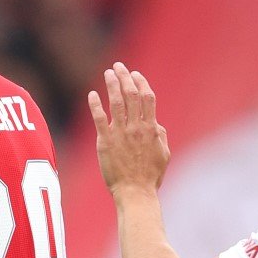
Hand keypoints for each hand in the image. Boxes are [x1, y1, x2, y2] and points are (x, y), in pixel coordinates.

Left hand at [88, 62, 170, 196]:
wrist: (135, 192)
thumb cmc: (150, 177)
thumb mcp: (164, 155)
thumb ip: (161, 136)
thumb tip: (156, 124)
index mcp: (151, 129)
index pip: (147, 98)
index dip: (141, 83)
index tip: (136, 74)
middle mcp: (136, 127)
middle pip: (132, 95)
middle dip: (125, 77)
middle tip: (118, 66)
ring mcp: (121, 134)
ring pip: (117, 102)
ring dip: (112, 85)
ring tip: (108, 73)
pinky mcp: (106, 142)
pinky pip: (99, 119)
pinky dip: (96, 105)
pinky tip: (92, 94)